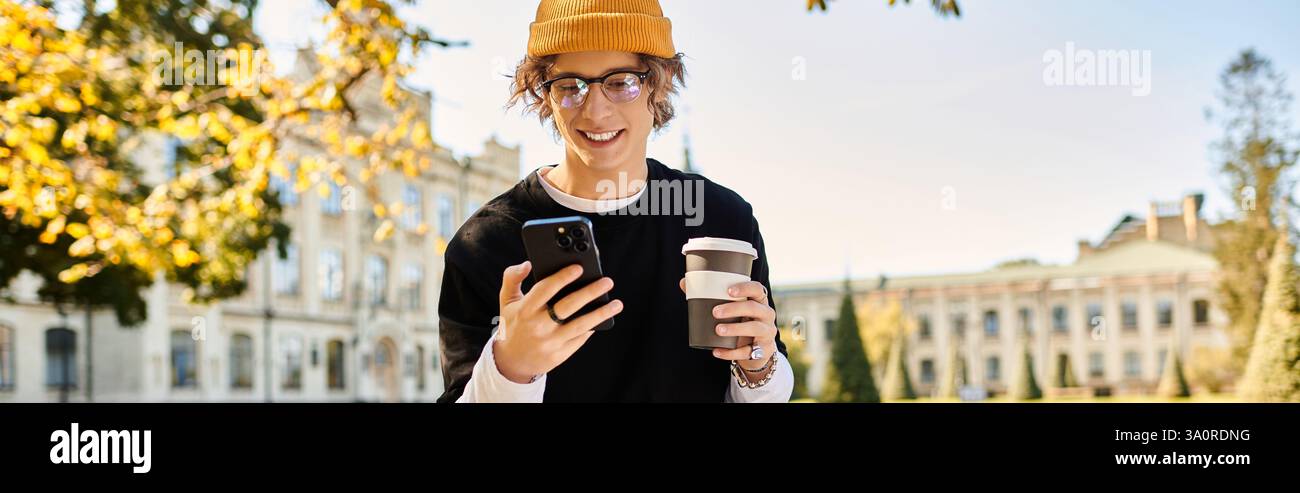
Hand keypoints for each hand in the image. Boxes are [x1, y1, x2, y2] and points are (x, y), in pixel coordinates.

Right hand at [495, 261, 621, 383]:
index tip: (579, 268)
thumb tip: (527, 263)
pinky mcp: (560, 354)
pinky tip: (603, 318)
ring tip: (616, 303)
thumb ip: (512, 278)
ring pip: (580, 325)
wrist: (511, 361)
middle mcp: (538, 326)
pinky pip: (580, 338)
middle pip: (568, 306)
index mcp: (525, 309)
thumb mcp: (506, 301)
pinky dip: (592, 328)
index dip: (563, 277)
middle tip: (607, 281)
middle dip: (590, 292)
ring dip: (600, 313)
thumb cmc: (513, 324)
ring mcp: (550, 341)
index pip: (546, 289)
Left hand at [678, 278, 777, 372]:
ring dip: (735, 329)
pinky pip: (747, 352)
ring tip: (717, 330)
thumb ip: (710, 296)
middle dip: (734, 309)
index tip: (729, 291)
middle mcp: (766, 314)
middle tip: (715, 312)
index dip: (745, 288)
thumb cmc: (740, 322)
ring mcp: (766, 333)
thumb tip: (683, 283)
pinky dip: (730, 353)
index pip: (757, 289)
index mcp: (759, 301)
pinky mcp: (762, 350)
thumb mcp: (731, 309)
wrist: (755, 350)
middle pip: (754, 308)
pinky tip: (716, 351)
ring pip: (754, 329)